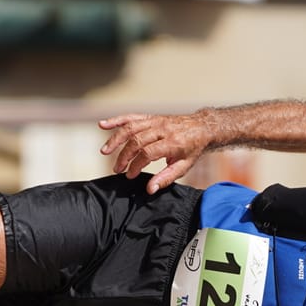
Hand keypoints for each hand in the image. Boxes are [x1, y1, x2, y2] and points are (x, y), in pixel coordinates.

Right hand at [99, 112, 213, 191]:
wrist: (202, 128)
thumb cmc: (193, 149)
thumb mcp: (184, 167)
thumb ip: (166, 178)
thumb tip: (150, 189)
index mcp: (173, 142)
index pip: (148, 153)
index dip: (136, 165)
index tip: (130, 175)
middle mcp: (163, 129)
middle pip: (137, 141)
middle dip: (124, 156)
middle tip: (117, 169)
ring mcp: (156, 121)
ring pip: (131, 127)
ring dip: (115, 139)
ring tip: (104, 151)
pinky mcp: (151, 117)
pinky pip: (132, 117)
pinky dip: (116, 120)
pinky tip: (103, 125)